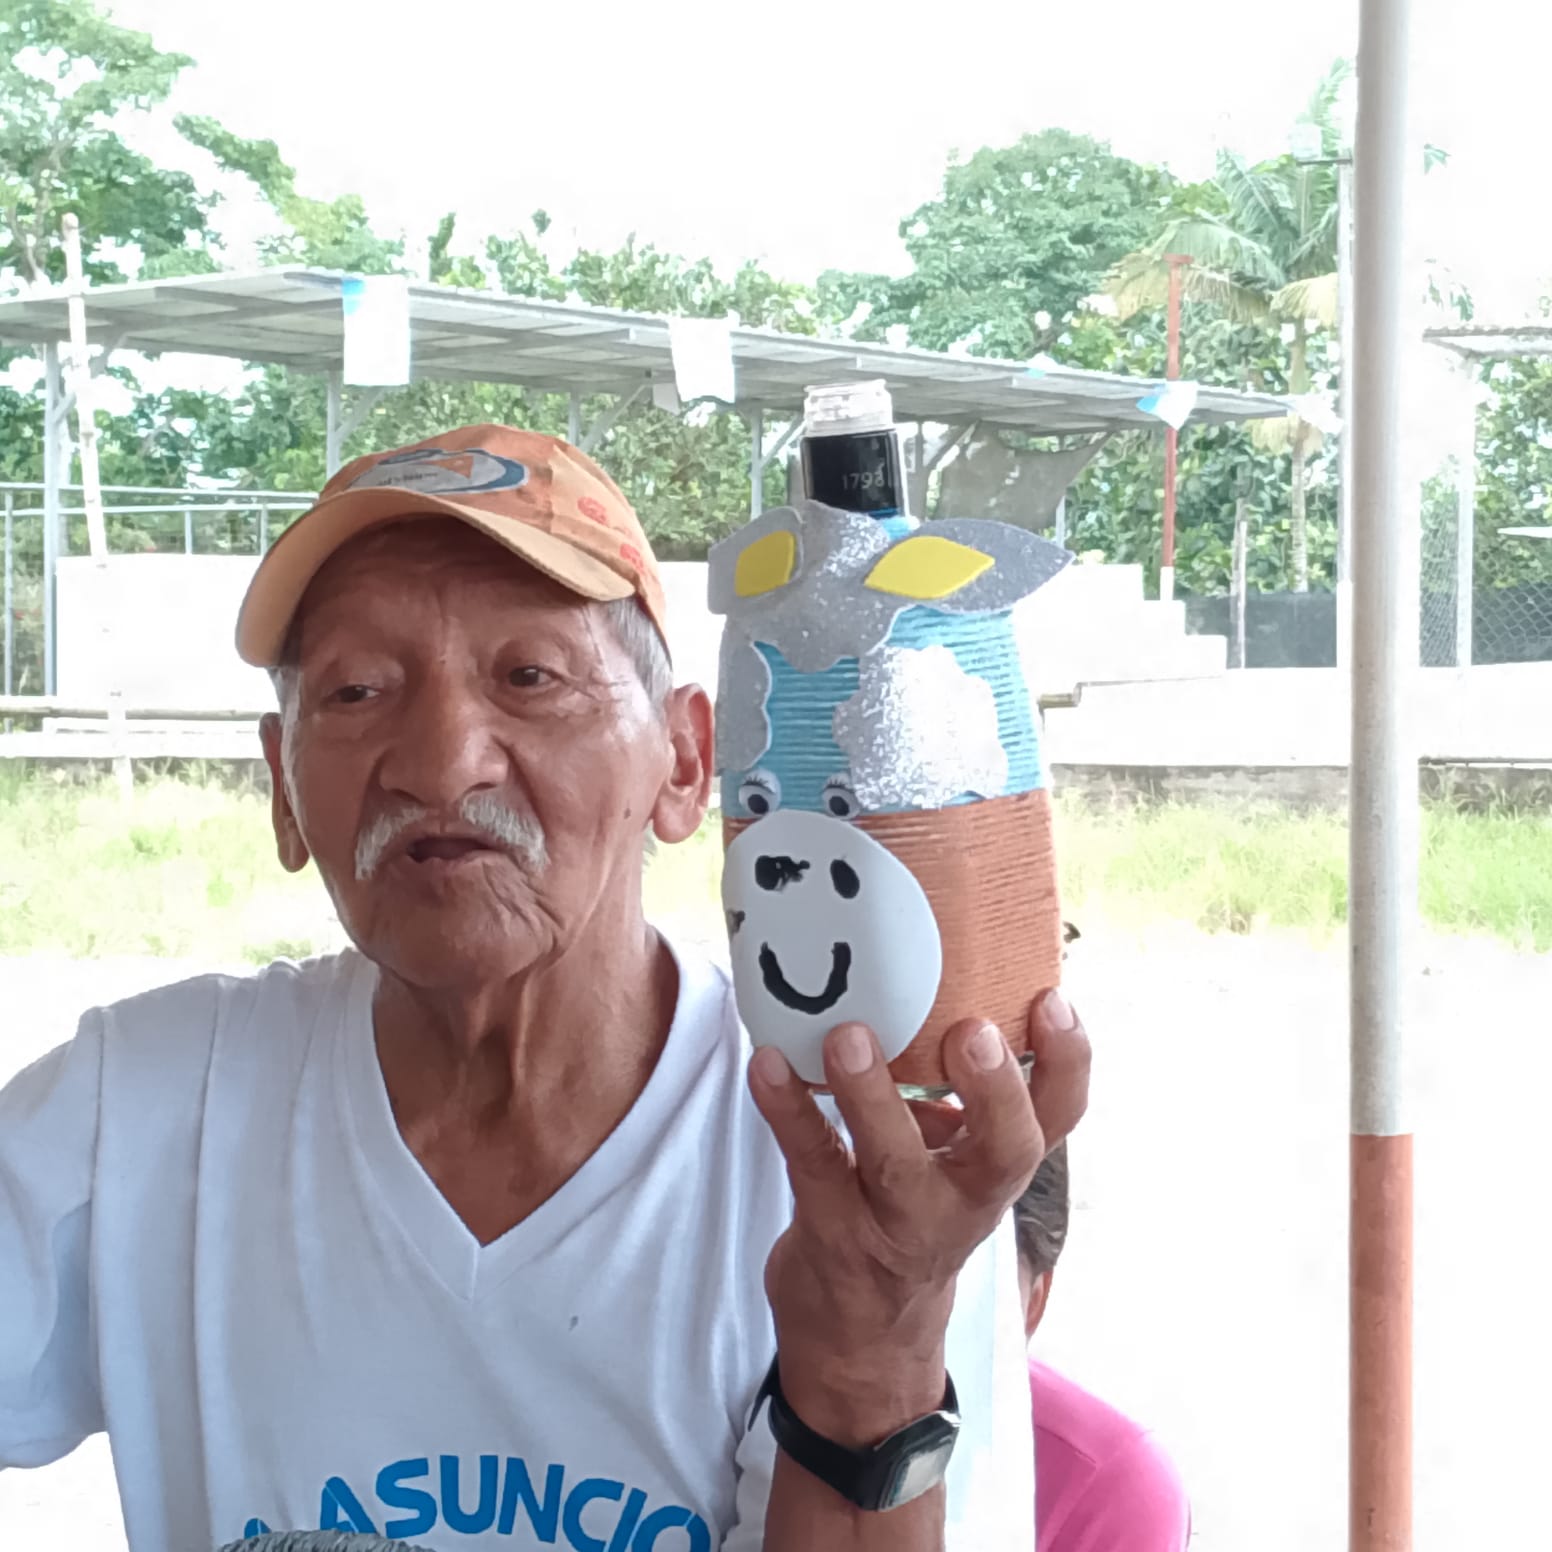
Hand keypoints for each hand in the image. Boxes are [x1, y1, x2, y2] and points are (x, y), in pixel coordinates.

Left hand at [747, 990, 1089, 1447]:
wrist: (862, 1347)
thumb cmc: (912, 1221)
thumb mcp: (954, 1167)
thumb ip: (954, 1097)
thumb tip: (933, 986)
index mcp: (997, 1171)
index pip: (1057, 1120)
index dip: (1067, 1063)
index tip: (1053, 1002)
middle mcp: (962, 1201)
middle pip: (1005, 1153)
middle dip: (995, 1093)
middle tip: (972, 1031)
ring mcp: (896, 1224)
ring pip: (895, 1162)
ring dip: (871, 1096)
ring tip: (849, 1035)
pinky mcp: (832, 1232)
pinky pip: (810, 1163)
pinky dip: (787, 1110)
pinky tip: (766, 1063)